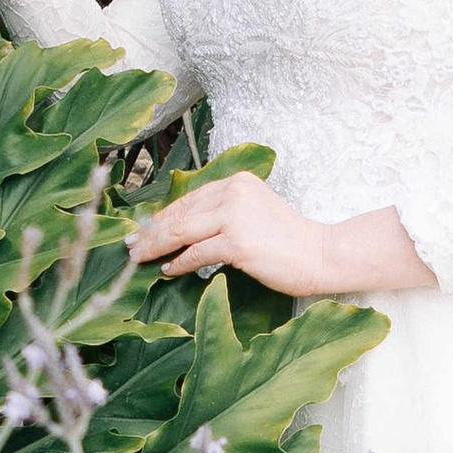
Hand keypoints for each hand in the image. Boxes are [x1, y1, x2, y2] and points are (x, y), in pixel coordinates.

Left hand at [130, 179, 433, 298]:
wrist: (322, 255)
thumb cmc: (290, 242)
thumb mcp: (254, 214)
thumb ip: (222, 214)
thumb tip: (181, 231)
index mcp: (237, 181)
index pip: (189, 199)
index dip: (162, 216)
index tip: (141, 230)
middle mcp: (234, 192)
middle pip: (180, 212)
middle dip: (151, 231)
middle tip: (129, 246)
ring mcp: (235, 216)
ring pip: (182, 230)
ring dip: (156, 246)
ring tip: (139, 259)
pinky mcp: (237, 241)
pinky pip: (197, 253)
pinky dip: (179, 262)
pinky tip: (167, 270)